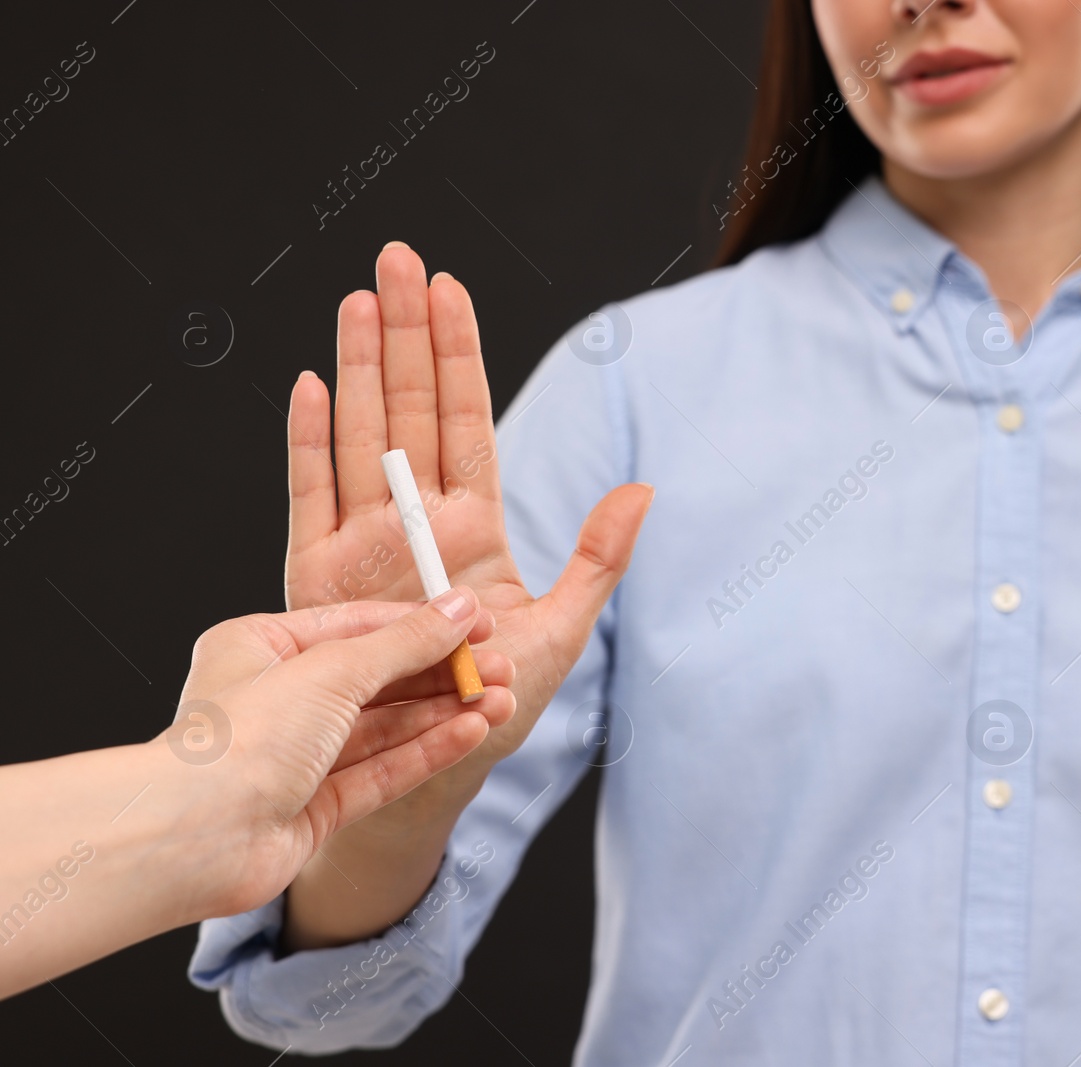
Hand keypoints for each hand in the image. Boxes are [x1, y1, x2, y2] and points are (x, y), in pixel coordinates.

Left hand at [168, 589, 515, 919]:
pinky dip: (429, 750)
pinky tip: (472, 732)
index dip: (423, 625)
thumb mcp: (332, 670)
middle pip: (379, 679)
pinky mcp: (314, 807)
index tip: (478, 622)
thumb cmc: (238, 741)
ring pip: (387, 727)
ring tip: (501, 701)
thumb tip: (457, 611)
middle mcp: (277, 701)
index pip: (358, 627)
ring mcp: (296, 757)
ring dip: (446, 712)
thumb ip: (403, 643)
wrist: (193, 838)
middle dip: (444, 673)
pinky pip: (383, 771)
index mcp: (260, 649)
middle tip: (500, 667)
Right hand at [283, 243, 649, 819]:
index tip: (449, 288)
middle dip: (403, 331)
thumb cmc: (495, 704)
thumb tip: (645, 489)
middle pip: (408, 406)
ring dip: (358, 365)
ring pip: (360, 433)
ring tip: (358, 298)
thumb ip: (599, 558)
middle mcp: (414, 520)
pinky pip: (310, 495)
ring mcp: (363, 543)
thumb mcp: (564, 630)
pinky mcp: (318, 576)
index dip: (456, 353)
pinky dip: (307, 441)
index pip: (464, 418)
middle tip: (397, 257)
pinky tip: (310, 383)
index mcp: (473, 524)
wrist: (426, 766)